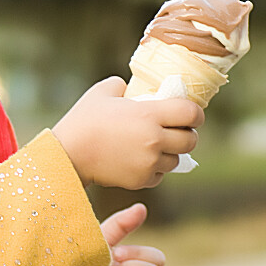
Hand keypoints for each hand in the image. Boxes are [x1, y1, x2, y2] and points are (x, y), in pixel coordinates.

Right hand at [52, 77, 203, 188]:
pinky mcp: (141, 180)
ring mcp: (149, 162)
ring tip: (156, 146)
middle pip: (191, 140)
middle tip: (177, 130)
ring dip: (171, 152)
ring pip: (177, 160)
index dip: (196, 114)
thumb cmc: (84, 119)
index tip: (191, 114)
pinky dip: (155, 168)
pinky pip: (160, 175)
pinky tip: (141, 160)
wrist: (69, 154)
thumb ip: (125, 86)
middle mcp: (154, 139)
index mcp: (150, 114)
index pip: (192, 114)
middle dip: (187, 134)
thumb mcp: (104, 91)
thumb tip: (133, 88)